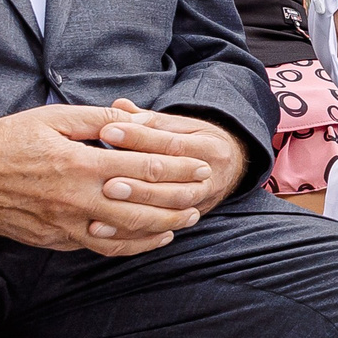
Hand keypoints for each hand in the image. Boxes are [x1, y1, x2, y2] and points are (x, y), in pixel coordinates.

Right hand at [0, 106, 213, 254]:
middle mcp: (72, 198)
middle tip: (203, 195)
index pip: (142, 168)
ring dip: (160, 228)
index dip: (178, 168)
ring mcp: (61, 224)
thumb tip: (140, 119)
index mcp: (76, 163)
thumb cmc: (5, 140)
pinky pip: (98, 247)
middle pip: (141, 207)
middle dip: (178, 202)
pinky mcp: (51, 240)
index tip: (201, 165)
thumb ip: (100, 121)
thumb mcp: (54, 117)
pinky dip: (128, 246)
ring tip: (185, 220)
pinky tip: (148, 239)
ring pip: (123, 234)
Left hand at [101, 99, 246, 221]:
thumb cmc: (196, 141)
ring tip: (107, 199)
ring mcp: (203, 200)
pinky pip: (163, 228)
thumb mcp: (180, 125)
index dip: (139, 138)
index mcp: (210, 147)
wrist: (230, 167)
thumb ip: (149, 120)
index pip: (173, 144)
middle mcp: (211, 177)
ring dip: (139, 205)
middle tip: (106, 180)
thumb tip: (119, 106)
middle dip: (140, 182)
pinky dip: (135, 230)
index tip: (107, 132)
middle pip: (176, 183)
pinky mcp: (191, 217)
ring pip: (173, 207)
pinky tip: (107, 227)